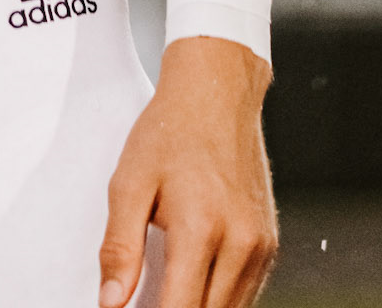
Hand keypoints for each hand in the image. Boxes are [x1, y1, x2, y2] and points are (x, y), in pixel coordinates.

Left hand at [100, 37, 276, 307]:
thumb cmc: (172, 131)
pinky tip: (193, 285)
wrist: (216, 94)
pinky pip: (246, 293)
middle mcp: (240, 243)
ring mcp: (260, 246)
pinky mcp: (270, 245)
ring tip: (166, 291)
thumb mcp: (129, 182)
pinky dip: (219, 299)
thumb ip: (119, 248)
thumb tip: (111, 301)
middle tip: (144, 300)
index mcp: (201, 228)